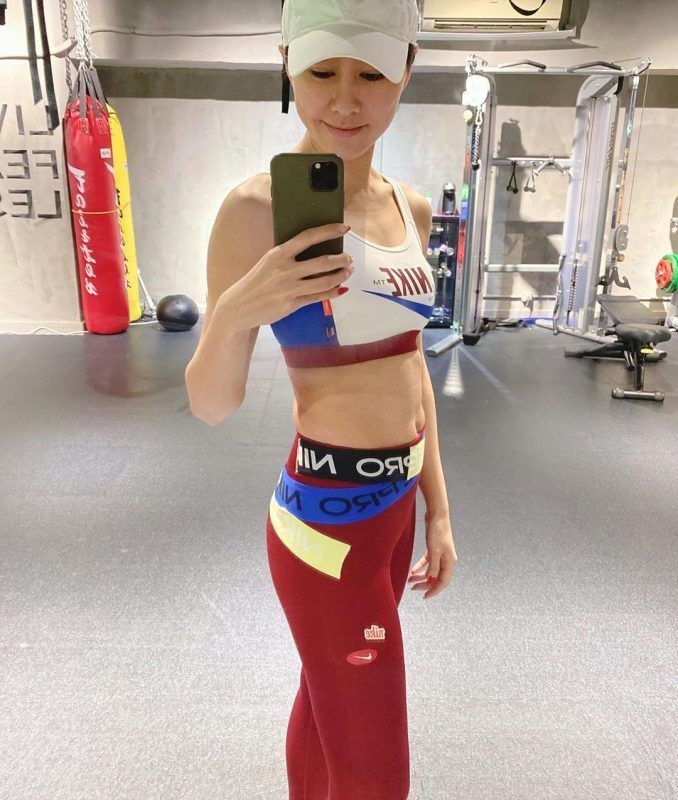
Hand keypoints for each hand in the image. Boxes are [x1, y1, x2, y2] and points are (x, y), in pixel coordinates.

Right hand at [219, 222, 353, 328]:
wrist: (239, 306)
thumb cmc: (256, 282)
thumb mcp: (268, 262)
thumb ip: (287, 255)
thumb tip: (312, 248)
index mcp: (278, 253)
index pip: (308, 237)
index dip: (328, 231)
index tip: (344, 228)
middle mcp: (285, 269)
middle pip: (322, 261)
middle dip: (341, 259)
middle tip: (349, 258)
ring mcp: (289, 288)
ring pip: (324, 281)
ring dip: (341, 276)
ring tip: (348, 272)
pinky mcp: (292, 304)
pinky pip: (318, 297)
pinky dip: (333, 292)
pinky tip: (341, 289)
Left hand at [408, 511, 457, 599]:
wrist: (436, 515)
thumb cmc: (437, 532)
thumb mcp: (434, 551)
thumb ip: (433, 567)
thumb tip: (432, 581)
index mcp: (450, 562)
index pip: (443, 582)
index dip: (434, 590)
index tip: (424, 597)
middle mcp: (446, 560)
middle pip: (436, 577)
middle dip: (425, 584)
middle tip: (413, 588)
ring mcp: (440, 554)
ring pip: (431, 570)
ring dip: (421, 576)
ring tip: (409, 580)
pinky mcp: (434, 549)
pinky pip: (427, 562)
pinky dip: (420, 566)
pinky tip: (412, 571)